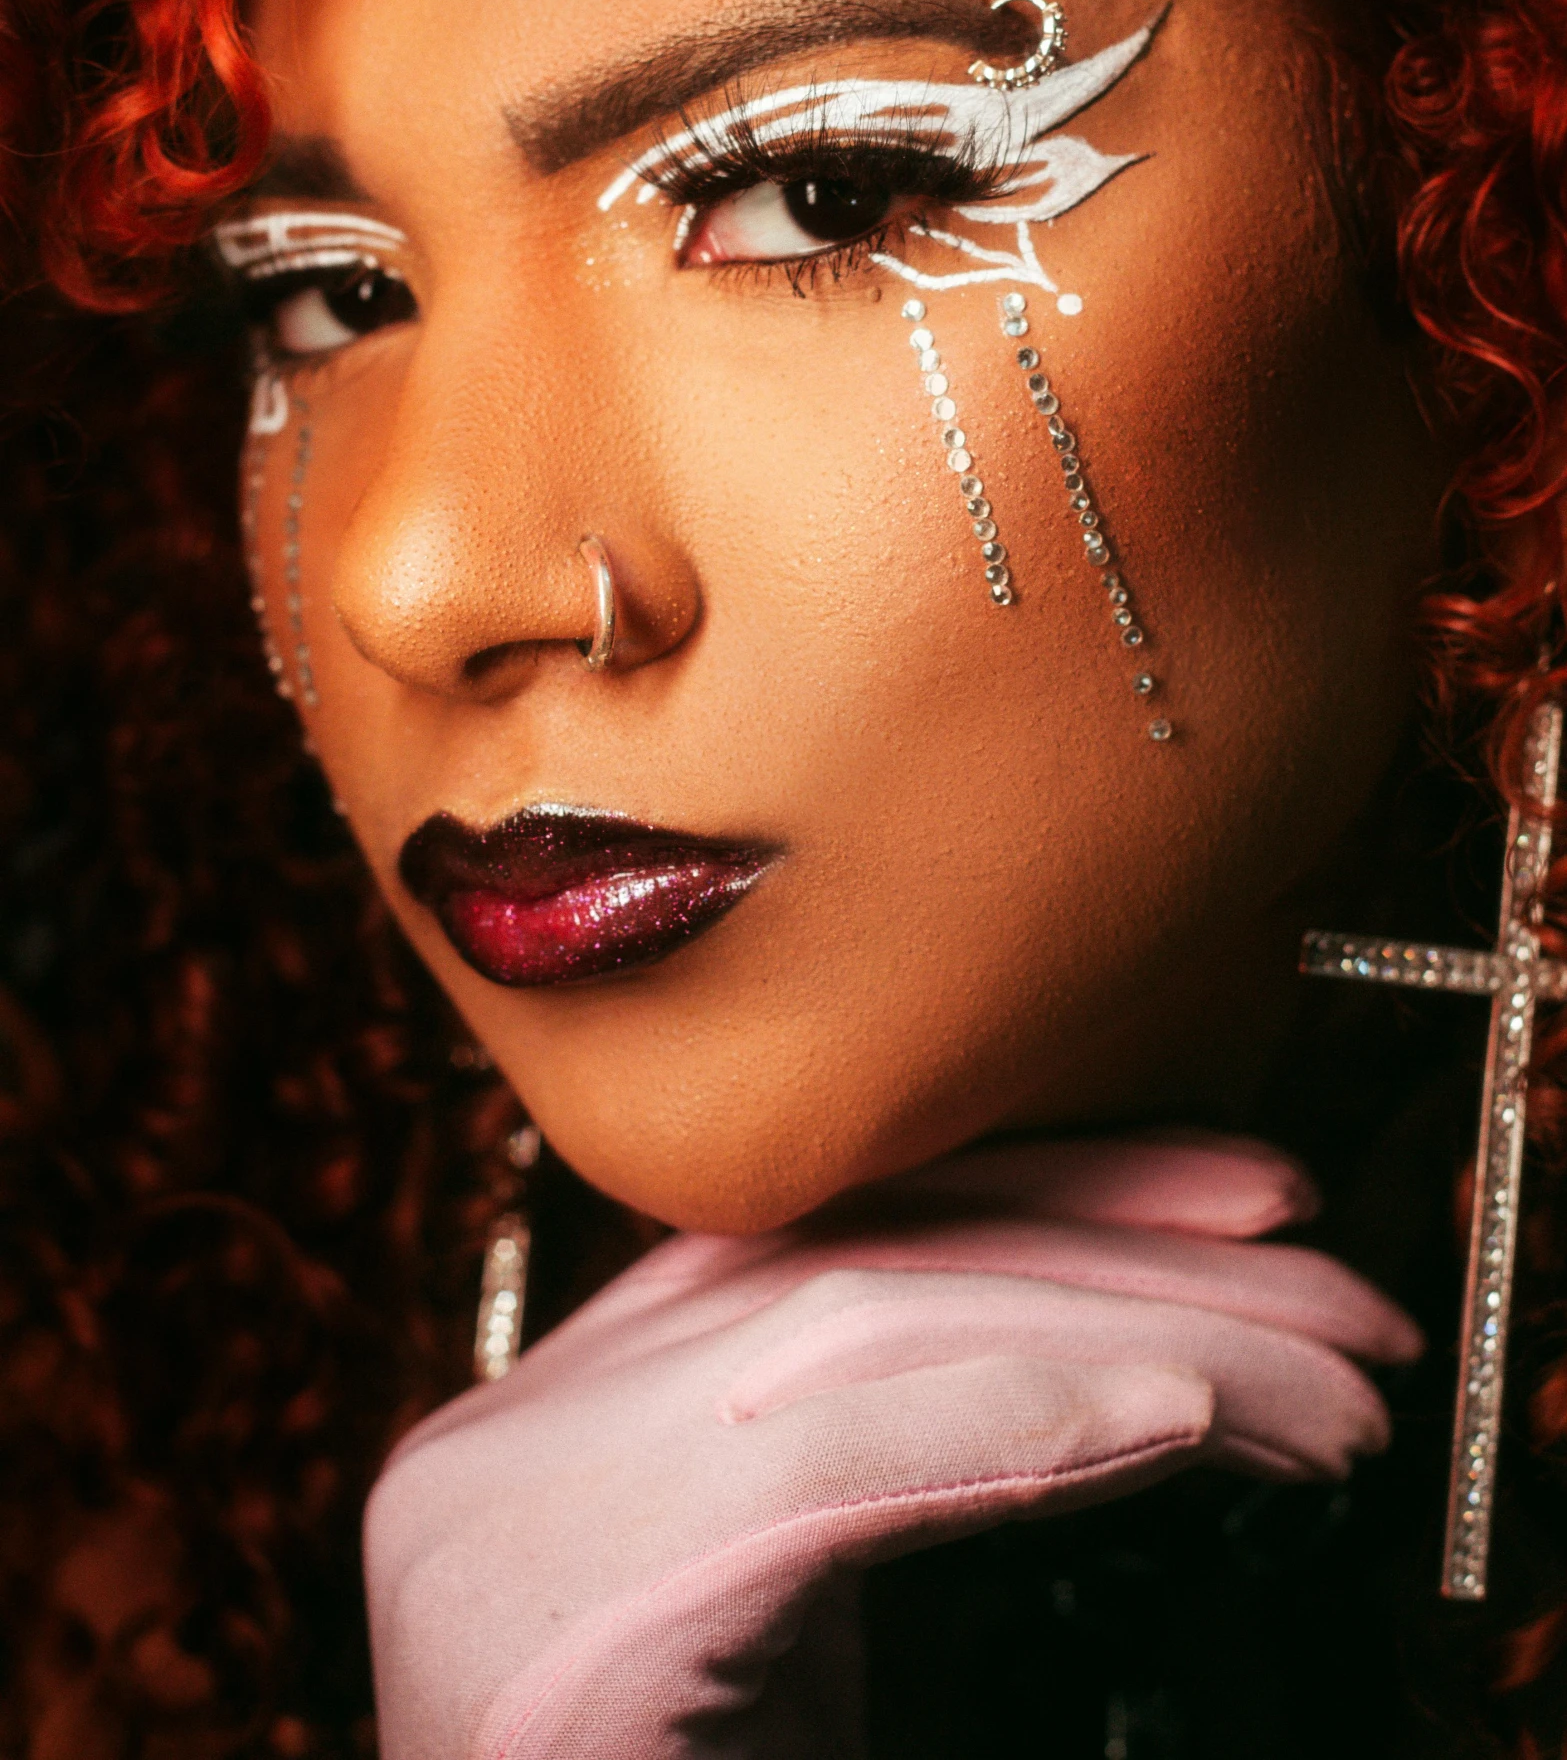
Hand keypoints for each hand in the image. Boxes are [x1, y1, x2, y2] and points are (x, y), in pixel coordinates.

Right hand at [365, 1131, 1419, 1759]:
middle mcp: (522, 1429)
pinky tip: (1179, 1415)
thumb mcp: (783, 1645)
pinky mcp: (571, 1592)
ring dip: (1137, 1334)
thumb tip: (1134, 1384)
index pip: (825, 1236)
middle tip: (1332, 1280)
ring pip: (874, 1323)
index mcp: (564, 1423)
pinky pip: (840, 1457)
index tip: (1232, 1197)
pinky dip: (1030, 1418)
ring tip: (1325, 1383)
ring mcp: (524, 1498)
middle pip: (859, 1255)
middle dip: (1124, 1242)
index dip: (1045, 1190)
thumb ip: (887, 1484)